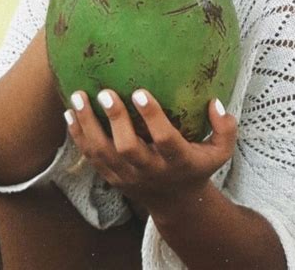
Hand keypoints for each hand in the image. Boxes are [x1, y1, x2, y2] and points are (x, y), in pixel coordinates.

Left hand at [64, 89, 236, 211]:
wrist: (176, 203)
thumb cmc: (197, 166)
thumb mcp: (220, 152)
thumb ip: (225, 128)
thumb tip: (215, 101)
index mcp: (178, 161)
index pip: (164, 140)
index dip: (152, 117)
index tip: (141, 91)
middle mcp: (150, 171)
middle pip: (127, 148)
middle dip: (115, 120)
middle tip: (105, 92)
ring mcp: (127, 176)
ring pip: (102, 153)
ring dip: (88, 125)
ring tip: (78, 97)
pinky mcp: (112, 177)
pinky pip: (90, 157)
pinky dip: (78, 136)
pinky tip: (69, 113)